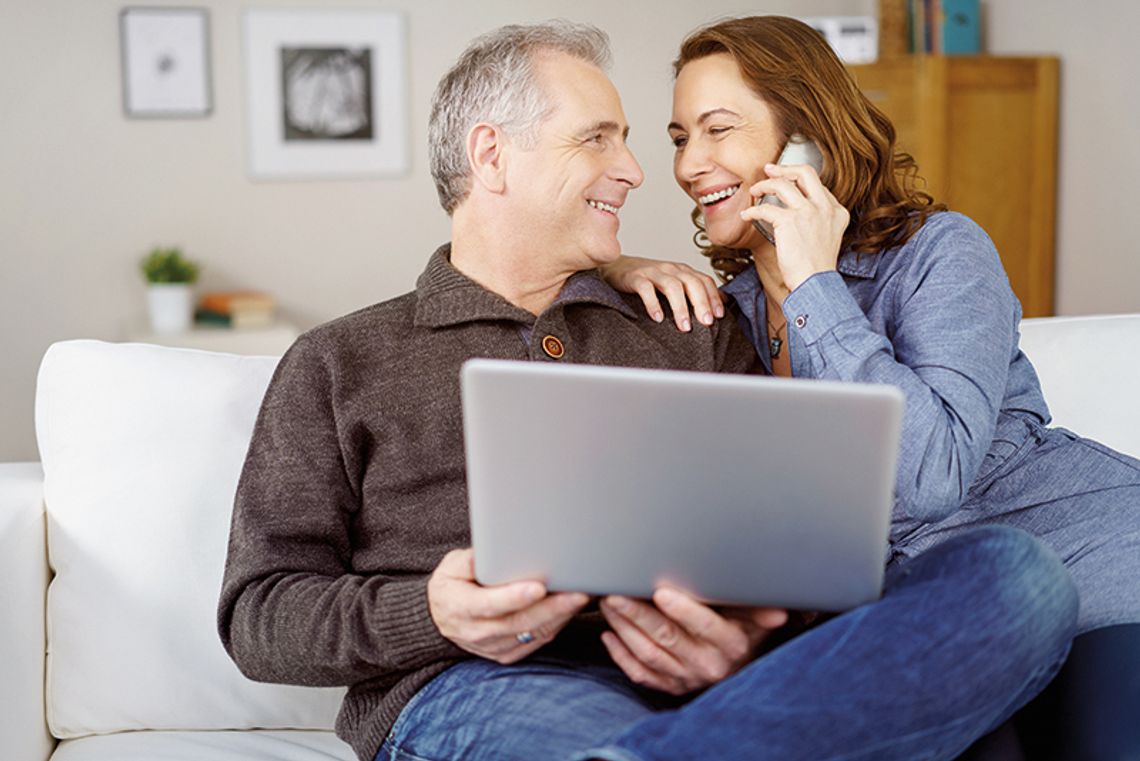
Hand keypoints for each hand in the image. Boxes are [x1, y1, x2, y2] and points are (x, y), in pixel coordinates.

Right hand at [427, 548, 589, 663]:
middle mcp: (477, 633)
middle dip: (552, 607)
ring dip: (561, 616)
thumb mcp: (451, 567)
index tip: (539, 587)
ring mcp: (494, 647)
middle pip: (520, 622)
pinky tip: (571, 608)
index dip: (515, 597)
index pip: (490, 605)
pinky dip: (557, 624)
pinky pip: (537, 640)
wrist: (443, 618)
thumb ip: (470, 560)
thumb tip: (493, 550)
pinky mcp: (508, 654)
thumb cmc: (453, 584)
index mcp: (460, 608)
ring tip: (582, 596)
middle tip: (578, 592)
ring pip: (533, 633)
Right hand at [598, 256, 724, 331]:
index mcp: (682, 271)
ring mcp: (652, 272)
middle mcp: (670, 269)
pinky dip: (653, 303)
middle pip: (691, 283)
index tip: (719, 316)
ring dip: (680, 307)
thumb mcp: (673, 283)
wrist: (616, 267)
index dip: (713, 297)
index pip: (704, 280)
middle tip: (706, 323)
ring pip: (672, 286)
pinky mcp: (634, 277)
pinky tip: (657, 318)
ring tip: (684, 327)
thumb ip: (692, 292)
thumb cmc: (647, 279)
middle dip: (701, 303)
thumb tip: (720, 306)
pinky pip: (646, 288)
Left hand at [599, 586, 787, 694]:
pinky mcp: (671, 687)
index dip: (683, 610)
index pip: (705, 626)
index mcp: (731, 644)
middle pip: (667, 637)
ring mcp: (687, 678)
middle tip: (616, 593)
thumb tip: (777, 612)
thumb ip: (758, 608)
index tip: (661, 592)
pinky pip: (641, 674)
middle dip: (638, 613)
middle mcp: (709, 665)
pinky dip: (621, 655)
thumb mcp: (756, 618)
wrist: (741, 669)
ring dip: (624, 628)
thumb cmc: (744, 632)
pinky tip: (609, 635)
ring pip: (649, 653)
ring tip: (609, 605)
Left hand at [740, 163, 849, 291]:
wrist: (815, 283)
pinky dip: (752, 210)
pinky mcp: (789, 221)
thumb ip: (819, 221)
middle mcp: (824, 208)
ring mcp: (808, 212)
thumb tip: (797, 212)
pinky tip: (747, 215)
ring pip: (782, 184)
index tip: (786, 182)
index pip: (818, 186)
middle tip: (769, 170)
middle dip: (784, 168)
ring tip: (754, 191)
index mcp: (837, 212)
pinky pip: (765, 208)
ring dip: (764, 185)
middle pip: (805, 173)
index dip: (799, 182)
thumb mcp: (828, 238)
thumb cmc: (816, 268)